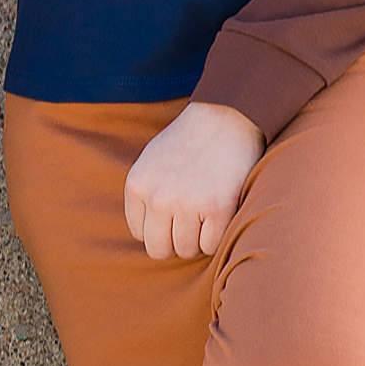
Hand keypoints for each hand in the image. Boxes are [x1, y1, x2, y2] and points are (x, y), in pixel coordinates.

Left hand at [123, 103, 265, 260]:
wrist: (226, 115)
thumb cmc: (190, 139)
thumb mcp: (151, 160)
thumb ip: (144, 194)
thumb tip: (147, 234)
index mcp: (138, 184)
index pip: (139, 233)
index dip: (159, 226)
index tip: (174, 212)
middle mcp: (158, 197)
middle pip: (159, 249)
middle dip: (175, 240)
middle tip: (191, 220)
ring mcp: (188, 204)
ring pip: (187, 250)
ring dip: (198, 237)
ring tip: (206, 211)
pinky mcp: (219, 208)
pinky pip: (211, 245)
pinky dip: (218, 235)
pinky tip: (221, 211)